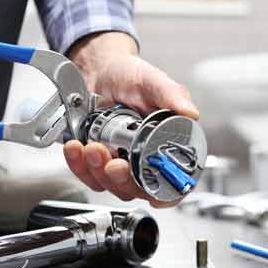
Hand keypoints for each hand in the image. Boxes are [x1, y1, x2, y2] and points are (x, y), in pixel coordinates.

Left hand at [64, 32, 198, 206]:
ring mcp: (119, 162)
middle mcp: (144, 159)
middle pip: (138, 189)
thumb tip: (190, 113)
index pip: (174, 181)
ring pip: (110, 185)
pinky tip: (77, 148)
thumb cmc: (131, 77)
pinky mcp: (94, 162)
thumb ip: (172, 95)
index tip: (156, 198)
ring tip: (93, 146)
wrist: (100, 69)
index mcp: (166, 146)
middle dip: (123, 180)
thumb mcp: (154, 81)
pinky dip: (79, 165)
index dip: (169, 195)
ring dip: (99, 171)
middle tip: (114, 162)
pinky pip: (87, 175)